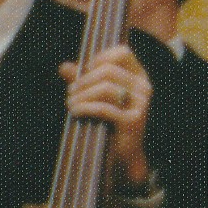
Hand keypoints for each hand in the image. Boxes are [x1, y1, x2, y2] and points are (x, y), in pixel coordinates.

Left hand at [62, 44, 153, 185]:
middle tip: (70, 92)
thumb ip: (83, 81)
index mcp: (138, 76)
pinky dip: (85, 108)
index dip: (99, 58)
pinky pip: (105, 108)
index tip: (83, 72)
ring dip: (82, 95)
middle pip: (108, 71)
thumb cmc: (108, 121)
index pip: (122, 52)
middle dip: (84, 81)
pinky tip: (75, 112)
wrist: (123, 155)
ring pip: (106, 88)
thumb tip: (63, 67)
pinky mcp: (133, 121)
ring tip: (71, 104)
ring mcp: (141, 104)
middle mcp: (143, 87)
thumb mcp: (96, 97)